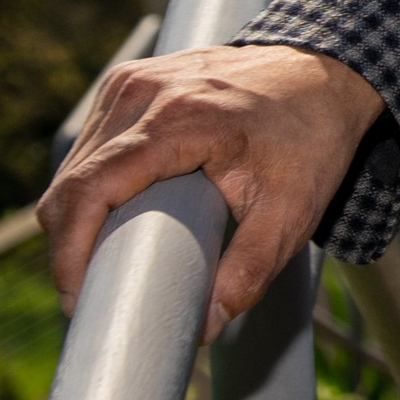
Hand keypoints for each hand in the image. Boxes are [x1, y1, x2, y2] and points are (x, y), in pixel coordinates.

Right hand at [41, 44, 385, 336]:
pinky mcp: (131, 83)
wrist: (328, 73)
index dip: (70, 252)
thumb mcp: (294, 208)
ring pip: (73, 166)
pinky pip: (89, 145)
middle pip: (71, 183)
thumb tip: (205, 326)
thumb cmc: (314, 136)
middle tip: (92, 295)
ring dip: (76, 218)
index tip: (79, 300)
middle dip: (70, 247)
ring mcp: (133, 82)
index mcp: (179, 118)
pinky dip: (90, 187)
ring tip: (102, 264)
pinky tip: (112, 220)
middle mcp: (144, 92)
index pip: (90, 190)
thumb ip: (252, 269)